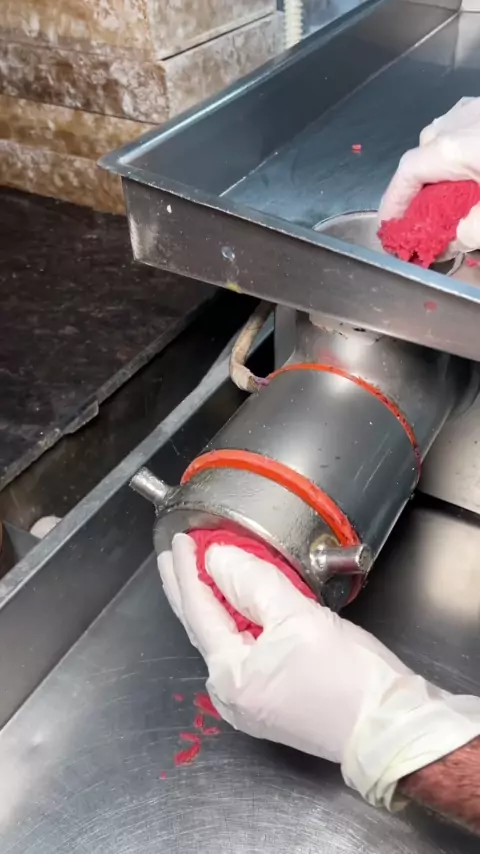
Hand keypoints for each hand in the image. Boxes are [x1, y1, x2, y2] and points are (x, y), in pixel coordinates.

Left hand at [159, 533, 479, 808]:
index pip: (198, 609)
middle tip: (174, 553)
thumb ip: (252, 582)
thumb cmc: (350, 676)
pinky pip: (241, 650)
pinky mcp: (271, 700)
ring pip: (222, 638)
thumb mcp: (298, 617)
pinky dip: (235, 620)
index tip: (180, 539)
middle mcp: (231, 694)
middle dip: (188, 586)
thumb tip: (217, 558)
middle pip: (202, 626)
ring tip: (200, 570)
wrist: (390, 729)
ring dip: (212, 601)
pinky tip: (236, 602)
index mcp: (230, 676)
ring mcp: (250, 701)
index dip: (187, 569)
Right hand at [379, 97, 479, 252]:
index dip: (392, 202)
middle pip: (423, 154)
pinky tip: (473, 170)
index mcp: (452, 147)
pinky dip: (461, 152)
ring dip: (440, 167)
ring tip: (451, 195)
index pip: (406, 174)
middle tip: (423, 218)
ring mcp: (475, 108)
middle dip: (417, 186)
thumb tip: (454, 241)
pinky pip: (465, 129)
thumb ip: (470, 231)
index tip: (388, 226)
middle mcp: (458, 121)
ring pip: (444, 138)